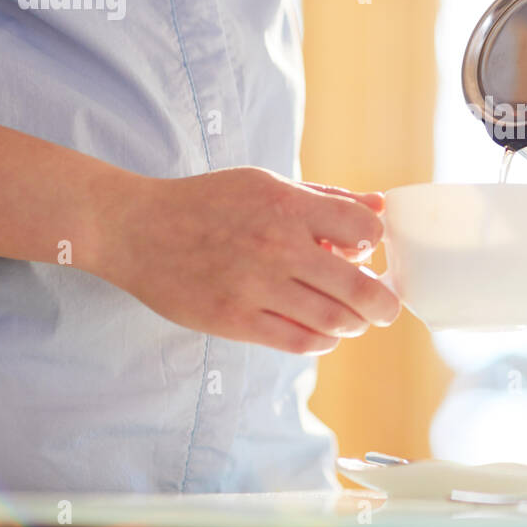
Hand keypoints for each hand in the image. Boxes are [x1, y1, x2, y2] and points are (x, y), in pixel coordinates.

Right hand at [92, 167, 400, 354]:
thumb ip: (326, 197)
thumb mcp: (267, 184)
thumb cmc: (208, 203)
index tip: (368, 251)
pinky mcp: (236, 321)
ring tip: (354, 320)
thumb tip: (380, 207)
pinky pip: (299, 342)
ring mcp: (256, 288)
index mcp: (287, 206)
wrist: (138, 230)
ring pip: (334, 321)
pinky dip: (323, 340)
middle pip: (359, 288)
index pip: (363, 229)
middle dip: (384, 303)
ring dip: (354, 324)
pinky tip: (324, 332)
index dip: (374, 243)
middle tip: (387, 308)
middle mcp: (277, 247)